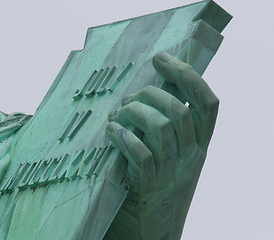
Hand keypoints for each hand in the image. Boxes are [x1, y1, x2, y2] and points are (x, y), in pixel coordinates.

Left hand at [104, 52, 218, 239]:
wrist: (152, 230)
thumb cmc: (156, 184)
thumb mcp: (171, 155)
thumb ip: (166, 127)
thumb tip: (144, 93)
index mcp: (199, 144)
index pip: (208, 103)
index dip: (187, 75)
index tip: (162, 59)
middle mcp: (191, 156)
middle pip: (179, 110)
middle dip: (150, 95)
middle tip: (129, 99)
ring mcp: (171, 172)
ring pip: (161, 128)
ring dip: (133, 113)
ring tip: (116, 117)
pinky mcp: (149, 186)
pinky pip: (141, 154)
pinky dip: (123, 137)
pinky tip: (110, 133)